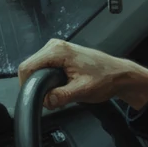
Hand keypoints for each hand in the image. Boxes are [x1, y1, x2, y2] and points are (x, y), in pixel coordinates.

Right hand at [17, 38, 147, 110]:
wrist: (120, 75)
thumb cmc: (106, 78)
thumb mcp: (82, 91)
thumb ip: (60, 96)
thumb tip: (45, 100)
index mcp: (58, 51)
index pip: (27, 67)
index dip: (27, 86)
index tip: (36, 98)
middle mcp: (55, 46)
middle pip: (30, 69)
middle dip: (37, 86)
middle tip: (52, 98)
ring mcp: (57, 50)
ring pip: (36, 70)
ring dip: (44, 84)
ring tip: (61, 91)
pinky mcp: (60, 56)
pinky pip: (45, 69)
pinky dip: (49, 81)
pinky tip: (62, 86)